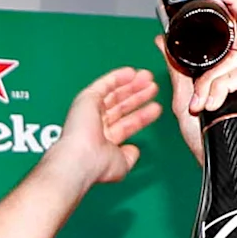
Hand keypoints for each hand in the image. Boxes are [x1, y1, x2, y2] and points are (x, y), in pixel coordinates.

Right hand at [46, 68, 161, 188]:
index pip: (126, 125)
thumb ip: (129, 156)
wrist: (81, 158)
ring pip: (114, 94)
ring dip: (132, 85)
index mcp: (102, 141)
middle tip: (153, 88)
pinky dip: (118, 77)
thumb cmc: (96, 165)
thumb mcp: (121, 164)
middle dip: (138, 97)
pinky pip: (105, 84)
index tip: (155, 108)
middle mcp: (95, 125)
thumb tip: (134, 149)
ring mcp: (90, 111)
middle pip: (121, 107)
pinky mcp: (87, 99)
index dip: (141, 116)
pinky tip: (132, 73)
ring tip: (148, 77)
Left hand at [165, 0, 236, 162]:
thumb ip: (177, 69)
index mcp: (231, 66)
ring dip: (207, 81)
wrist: (222, 164)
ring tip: (199, 104)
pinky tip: (211, 105)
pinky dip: (220, 88)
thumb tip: (162, 41)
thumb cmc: (209, 139)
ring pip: (231, 57)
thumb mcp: (183, 99)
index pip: (235, 24)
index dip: (229, 1)